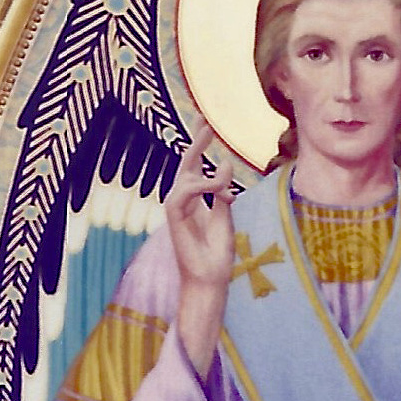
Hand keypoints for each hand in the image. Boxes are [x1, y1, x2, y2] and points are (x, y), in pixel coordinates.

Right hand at [165, 123, 237, 375]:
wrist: (210, 279)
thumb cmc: (217, 254)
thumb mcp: (226, 218)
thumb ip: (222, 193)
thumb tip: (224, 165)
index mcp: (196, 201)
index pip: (195, 168)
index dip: (199, 146)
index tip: (206, 124)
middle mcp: (183, 202)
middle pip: (185, 166)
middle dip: (195, 143)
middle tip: (205, 121)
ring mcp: (177, 210)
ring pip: (184, 178)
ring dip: (203, 170)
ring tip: (222, 169)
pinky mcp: (174, 219)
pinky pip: (182, 193)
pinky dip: (201, 186)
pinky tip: (219, 187)